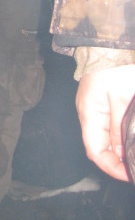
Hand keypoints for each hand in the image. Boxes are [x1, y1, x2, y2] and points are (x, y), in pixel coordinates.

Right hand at [76, 65, 134, 181]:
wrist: (110, 44)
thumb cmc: (114, 67)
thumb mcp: (122, 98)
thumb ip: (120, 127)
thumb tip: (122, 153)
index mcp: (90, 114)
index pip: (95, 151)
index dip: (112, 168)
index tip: (130, 175)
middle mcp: (88, 113)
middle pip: (99, 147)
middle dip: (117, 162)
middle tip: (133, 168)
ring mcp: (94, 107)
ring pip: (105, 138)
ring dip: (119, 150)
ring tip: (132, 158)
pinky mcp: (101, 101)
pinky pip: (108, 126)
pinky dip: (119, 137)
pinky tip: (129, 141)